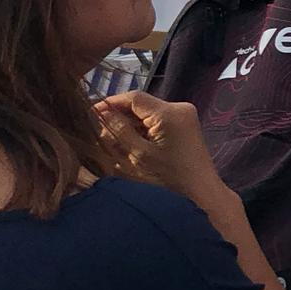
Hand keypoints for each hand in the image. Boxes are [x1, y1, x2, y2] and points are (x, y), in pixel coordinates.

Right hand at [96, 92, 228, 210]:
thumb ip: (119, 131)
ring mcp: (185, 115)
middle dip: (119, 117)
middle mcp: (180, 108)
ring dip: (130, 125)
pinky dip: (143, 130)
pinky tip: (132, 145)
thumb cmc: (169, 178)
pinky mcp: (185, 125)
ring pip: (148, 113)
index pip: (134, 98)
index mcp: (169, 113)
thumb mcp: (139, 155)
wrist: (201, 192)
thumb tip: (103, 113)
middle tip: (100, 135)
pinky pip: (158, 121)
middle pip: (141, 105)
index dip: (110, 103)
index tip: (89, 113)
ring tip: (114, 144)